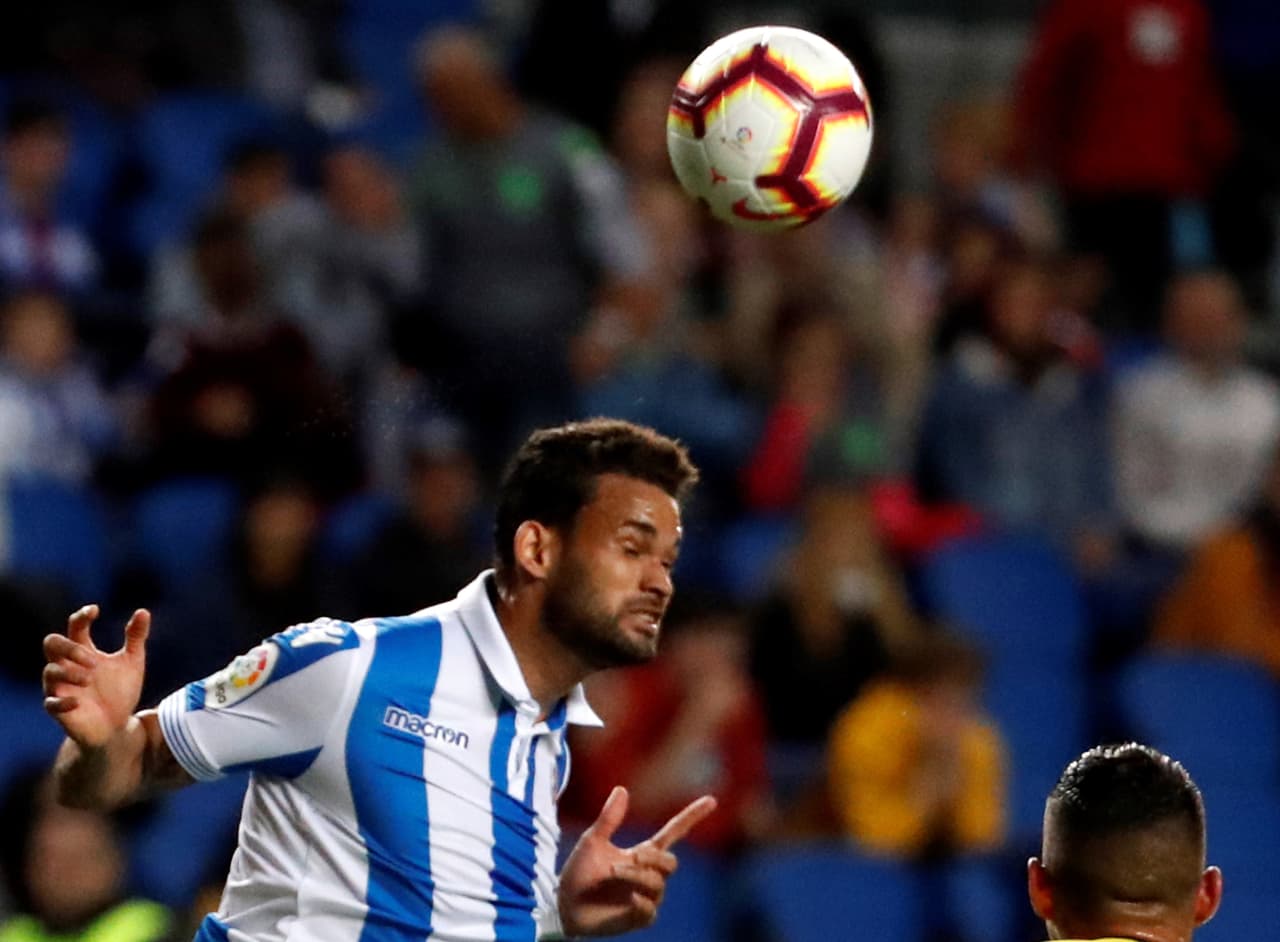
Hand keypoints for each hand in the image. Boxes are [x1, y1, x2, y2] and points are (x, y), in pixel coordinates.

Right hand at [43, 606, 150, 749]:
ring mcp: (61, 688)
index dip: (81, 616)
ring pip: (49, 671)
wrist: (118, 726)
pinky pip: (51, 703)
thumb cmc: (121, 692)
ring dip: (68, 672)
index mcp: (84, 651)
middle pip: (52, 643)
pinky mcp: (60, 710)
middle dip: (69, 646)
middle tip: (91, 658)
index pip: (75, 627)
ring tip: (89, 678)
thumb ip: (135, 637)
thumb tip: (142, 611)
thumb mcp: (132, 662)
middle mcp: (68, 666)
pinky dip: (63, 700)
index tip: (95, 611)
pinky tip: (78, 701)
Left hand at [558, 787, 716, 936]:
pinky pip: (650, 909)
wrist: (563, 905)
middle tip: (634, 855)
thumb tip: (622, 789)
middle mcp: (648, 875)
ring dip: (637, 875)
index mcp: (642, 854)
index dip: (691, 817)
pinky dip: (641, 901)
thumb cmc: (579, 873)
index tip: (711, 800)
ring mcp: (645, 897)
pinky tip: (629, 898)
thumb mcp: (592, 841)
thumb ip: (609, 819)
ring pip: (658, 884)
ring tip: (613, 872)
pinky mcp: (637, 918)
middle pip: (671, 863)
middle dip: (655, 857)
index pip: (674, 833)